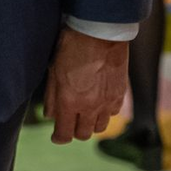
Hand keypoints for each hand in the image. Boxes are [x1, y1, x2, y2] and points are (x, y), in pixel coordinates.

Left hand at [44, 27, 128, 142]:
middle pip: (83, 134)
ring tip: (83, 113)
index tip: (56, 137)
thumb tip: (49, 115)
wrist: (99, 32)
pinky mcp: (120, 95)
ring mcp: (107, 102)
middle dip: (74, 131)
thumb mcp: (53, 69)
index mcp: (70, 101)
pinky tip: (98, 103)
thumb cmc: (71, 46)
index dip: (59, 138)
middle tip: (68, 122)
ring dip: (90, 124)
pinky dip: (104, 113)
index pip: (65, 133)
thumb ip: (52, 96)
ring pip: (100, 127)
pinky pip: (112, 114)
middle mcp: (90, 107)